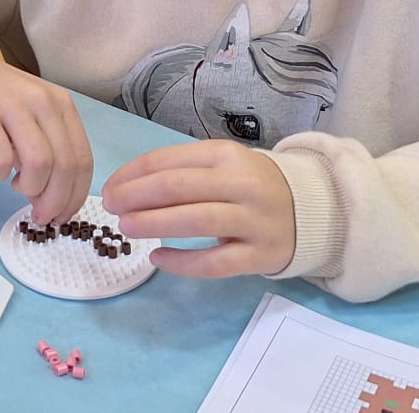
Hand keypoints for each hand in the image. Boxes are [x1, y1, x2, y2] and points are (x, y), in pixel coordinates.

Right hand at [0, 34, 92, 223]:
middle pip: (65, 166)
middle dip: (55, 202)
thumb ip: (47, 144)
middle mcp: (43, 102)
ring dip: (29, 189)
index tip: (62, 216)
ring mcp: (12, 106)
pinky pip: (0, 159)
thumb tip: (54, 194)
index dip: (75, 195)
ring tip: (14, 186)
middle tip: (39, 217)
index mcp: (60, 104)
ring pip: (40, 164)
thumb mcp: (30, 111)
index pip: (83, 159)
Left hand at [101, 140, 296, 278]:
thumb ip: (181, 171)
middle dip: (135, 196)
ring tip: (126, 227)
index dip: (132, 174)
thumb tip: (126, 186)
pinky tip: (157, 258)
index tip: (109, 188)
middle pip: (179, 187)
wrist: (310, 211)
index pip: (169, 161)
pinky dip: (182, 262)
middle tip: (109, 207)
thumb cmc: (249, 186)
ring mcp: (254, 220)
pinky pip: (215, 262)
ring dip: (153, 223)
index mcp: (227, 155)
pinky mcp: (260, 255)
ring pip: (196, 221)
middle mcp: (243, 184)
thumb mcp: (222, 166)